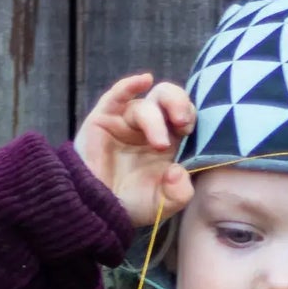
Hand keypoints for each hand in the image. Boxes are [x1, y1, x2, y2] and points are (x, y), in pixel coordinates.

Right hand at [75, 73, 195, 226]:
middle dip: (178, 104)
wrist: (97, 208)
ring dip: (155, 121)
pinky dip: (130, 85)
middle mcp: (149, 127)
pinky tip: (143, 80)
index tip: (190, 130)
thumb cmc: (131, 205)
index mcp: (168, 142)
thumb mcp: (162, 205)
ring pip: (145, 106)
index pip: (183, 116)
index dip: (189, 116)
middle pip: (167, 99)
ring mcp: (126, 121)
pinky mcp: (104, 118)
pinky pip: (117, 96)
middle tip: (182, 123)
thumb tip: (179, 171)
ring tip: (159, 144)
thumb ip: (179, 193)